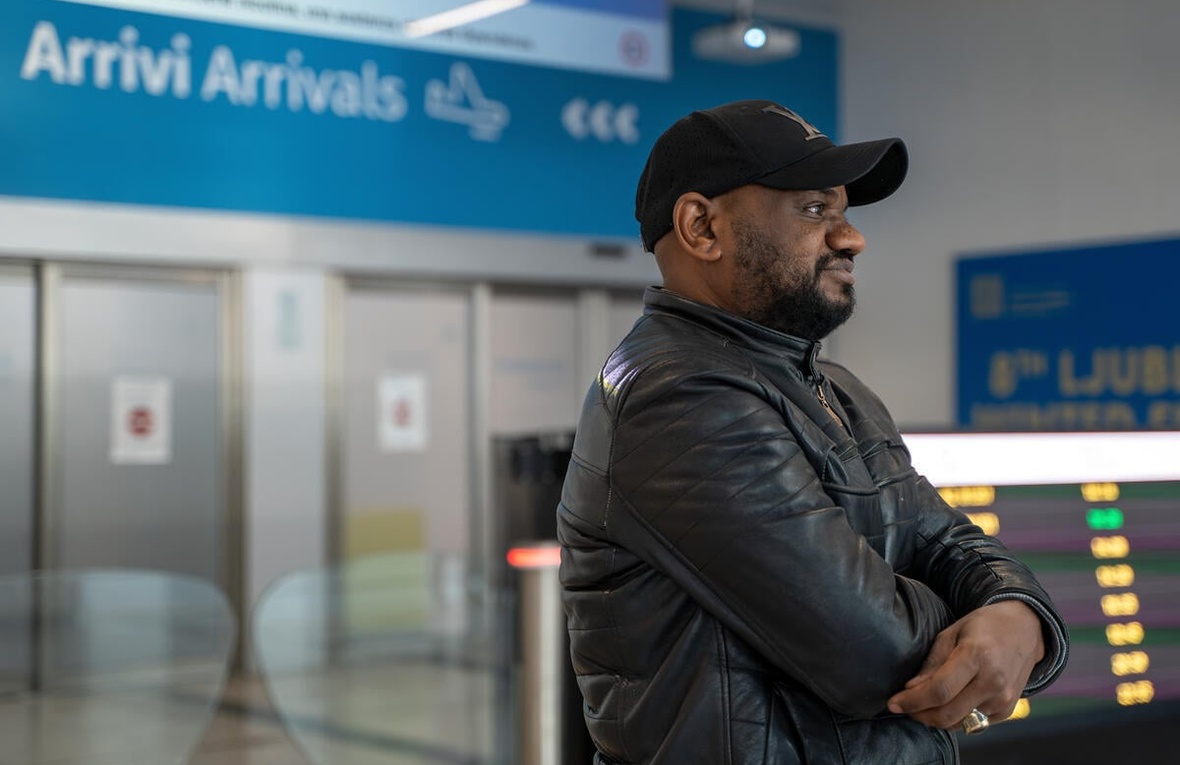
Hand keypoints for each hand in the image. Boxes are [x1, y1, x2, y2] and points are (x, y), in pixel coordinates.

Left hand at [886, 600, 1044, 729]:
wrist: (1025, 629)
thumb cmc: (984, 626)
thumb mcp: (952, 633)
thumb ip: (932, 663)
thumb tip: (911, 689)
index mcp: (976, 656)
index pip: (939, 690)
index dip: (912, 701)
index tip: (893, 703)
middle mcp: (993, 681)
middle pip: (947, 713)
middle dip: (919, 715)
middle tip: (903, 707)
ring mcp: (1003, 699)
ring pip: (959, 723)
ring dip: (935, 719)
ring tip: (921, 706)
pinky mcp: (1007, 710)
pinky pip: (974, 724)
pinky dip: (955, 719)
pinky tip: (946, 705)